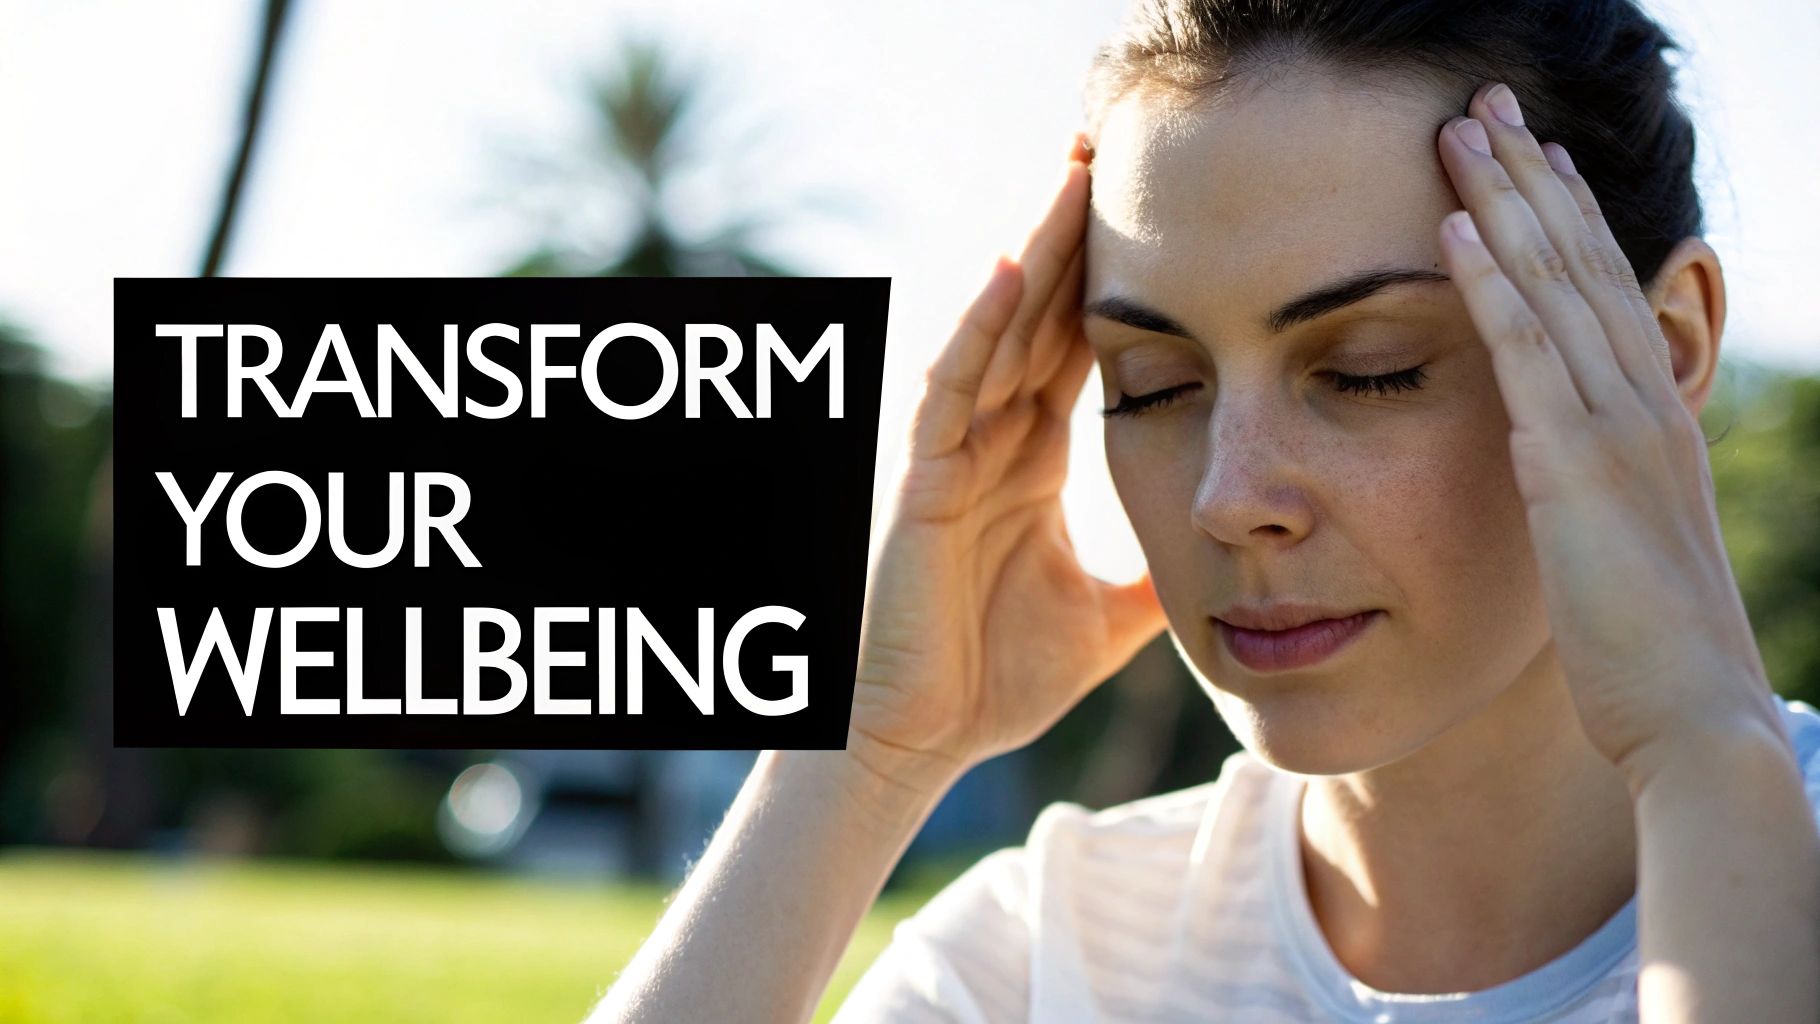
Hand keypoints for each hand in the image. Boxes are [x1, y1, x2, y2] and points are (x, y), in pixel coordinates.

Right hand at [848, 136, 1166, 787]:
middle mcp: (988, 440)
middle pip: (1037, 315)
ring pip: (994, 331)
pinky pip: (948, 389)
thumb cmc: (995, 679)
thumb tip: (1230, 559)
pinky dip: (974, 328)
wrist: (920, 742)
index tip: (1163, 213)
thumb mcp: (1109, 615)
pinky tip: (1008, 268)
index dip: (1112, 280)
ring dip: (1034, 253)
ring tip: (1072, 172)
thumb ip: (1158, 574)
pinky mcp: (918, 482)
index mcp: (1028, 460)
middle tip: (1114, 149)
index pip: (1073, 347)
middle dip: (1075, 235)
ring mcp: (949, 455)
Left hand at [1435, 82, 1785, 785]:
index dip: (1562, 215)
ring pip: (1556, 285)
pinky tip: (1454, 229)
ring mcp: (1615, 427)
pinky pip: (1527, 354)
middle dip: (1529, 176)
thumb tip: (1543, 458)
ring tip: (1461, 129)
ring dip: (1505, 200)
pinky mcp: (1577, 466)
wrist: (1690, 714)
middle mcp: (1639, 401)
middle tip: (1485, 103)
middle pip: (1580, 261)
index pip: (1600, 289)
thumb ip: (1584, 485)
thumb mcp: (1615, 542)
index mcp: (1647, 416)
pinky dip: (1492, 284)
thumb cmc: (1643, 646)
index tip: (1525, 154)